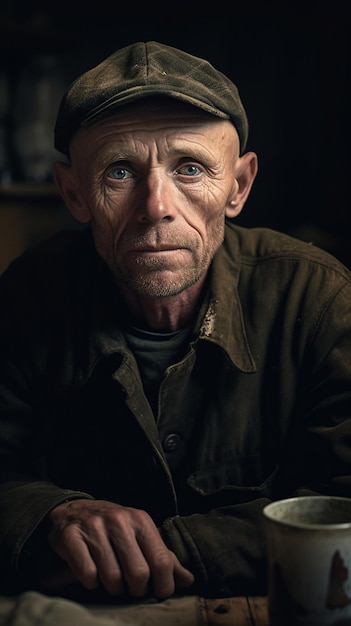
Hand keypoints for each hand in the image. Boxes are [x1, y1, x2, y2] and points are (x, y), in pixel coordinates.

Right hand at [44, 499, 193, 597]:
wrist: (74, 510)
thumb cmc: (114, 529)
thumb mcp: (141, 535)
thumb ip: (164, 557)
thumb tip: (189, 580)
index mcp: (140, 519)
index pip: (162, 561)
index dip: (164, 585)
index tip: (158, 592)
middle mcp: (119, 520)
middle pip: (138, 574)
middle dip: (136, 589)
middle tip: (131, 587)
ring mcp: (94, 527)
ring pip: (112, 578)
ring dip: (112, 588)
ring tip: (111, 581)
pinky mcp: (71, 536)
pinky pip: (87, 574)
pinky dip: (90, 582)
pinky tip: (91, 575)